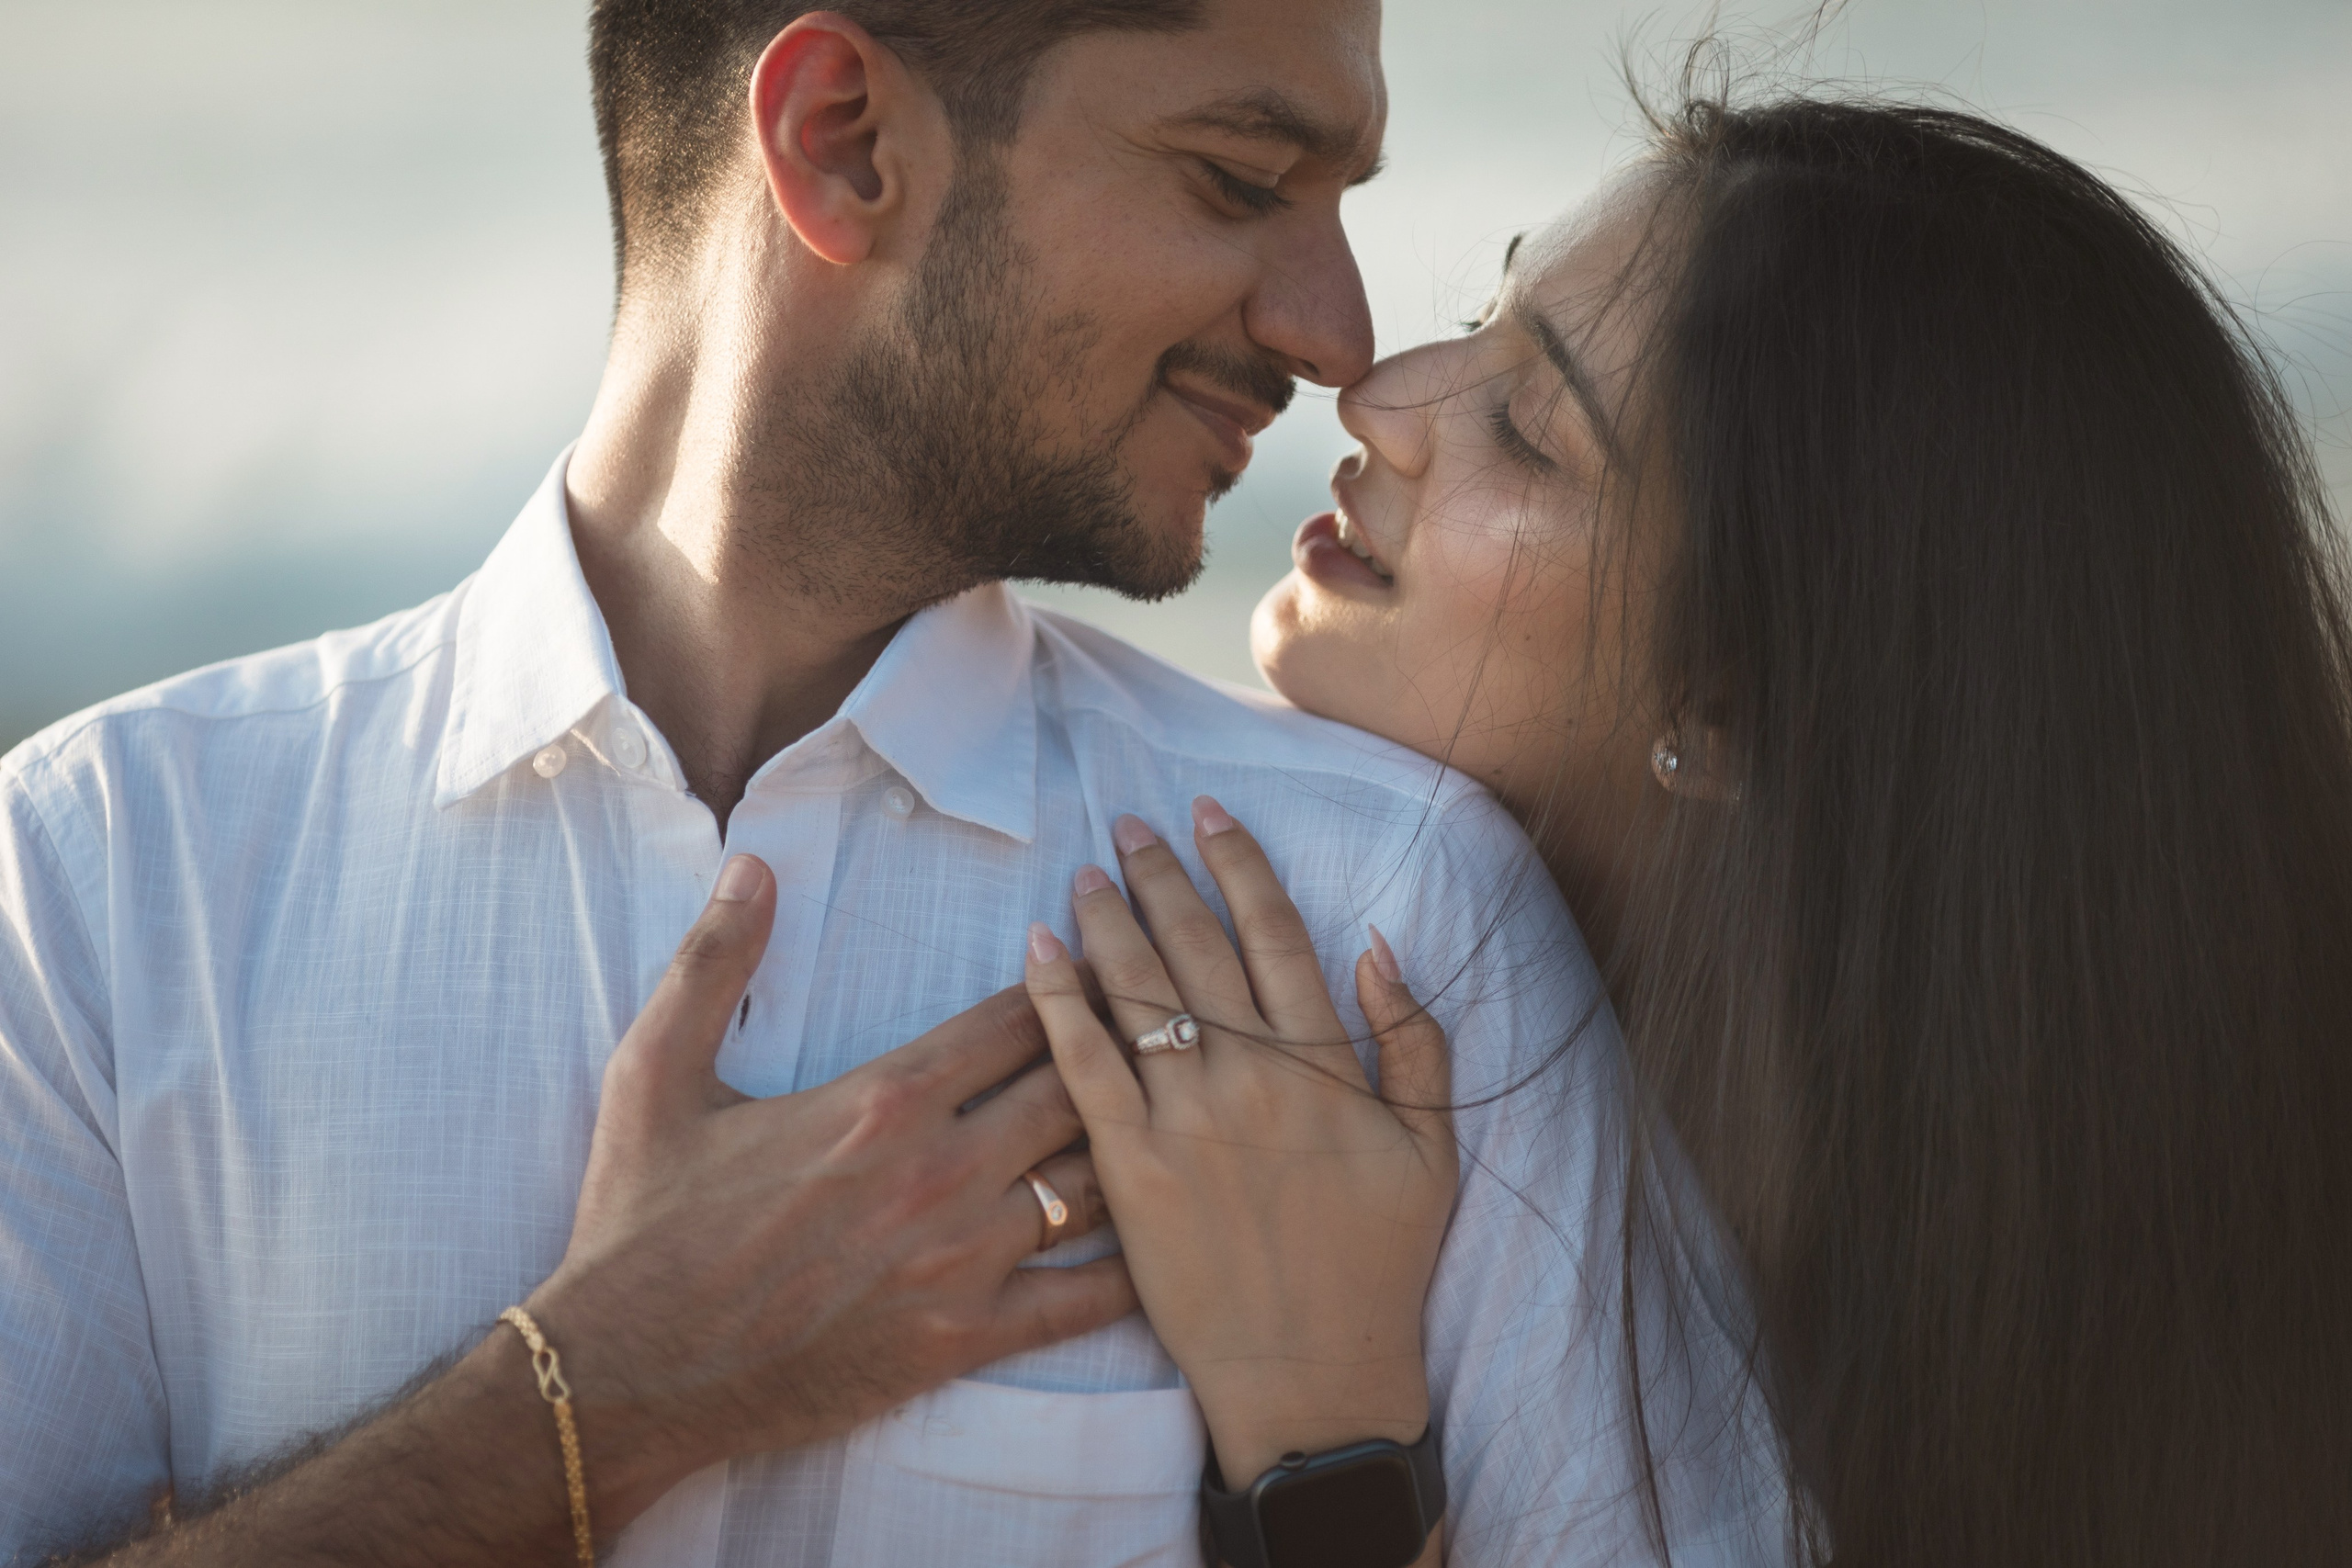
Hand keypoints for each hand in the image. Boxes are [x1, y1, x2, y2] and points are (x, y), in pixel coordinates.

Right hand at [530, 855, 1135, 1523]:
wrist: (624, 1373)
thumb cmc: (641, 1221)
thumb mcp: (653, 1072)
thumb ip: (713, 961)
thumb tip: (751, 865)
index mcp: (884, 1098)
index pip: (1022, 1018)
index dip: (1076, 984)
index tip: (1112, 963)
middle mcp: (941, 1170)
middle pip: (1079, 1087)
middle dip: (1125, 1054)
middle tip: (1173, 1034)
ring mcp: (960, 1259)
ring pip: (1096, 1183)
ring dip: (1138, 1149)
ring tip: (1180, 1121)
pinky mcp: (963, 1340)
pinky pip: (1083, 1300)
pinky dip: (1135, 1270)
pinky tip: (1168, 1245)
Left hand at [1022, 798, 1454, 1486]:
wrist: (1312, 1376)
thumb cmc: (1379, 1264)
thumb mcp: (1433, 1149)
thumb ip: (1414, 1041)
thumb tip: (1377, 945)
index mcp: (1323, 1064)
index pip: (1274, 933)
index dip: (1239, 863)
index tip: (1210, 812)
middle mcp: (1251, 1076)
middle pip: (1195, 946)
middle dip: (1160, 874)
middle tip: (1129, 824)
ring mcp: (1185, 1120)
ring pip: (1137, 990)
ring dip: (1108, 919)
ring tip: (1087, 872)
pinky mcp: (1128, 1167)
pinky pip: (1084, 1065)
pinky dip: (1057, 1000)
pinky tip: (1038, 950)